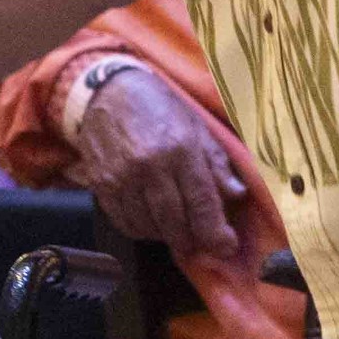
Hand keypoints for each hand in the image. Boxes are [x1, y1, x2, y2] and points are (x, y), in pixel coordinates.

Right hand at [75, 66, 244, 259]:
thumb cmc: (158, 107)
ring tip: (177, 229)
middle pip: (175, 223)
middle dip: (193, 241)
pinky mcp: (101, 185)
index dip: (216, 232)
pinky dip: (142, 229)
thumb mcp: (196, 127)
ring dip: (167, 236)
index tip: (226, 247)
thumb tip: (236, 195)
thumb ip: (217, 163)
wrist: (108, 91)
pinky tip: (152, 221)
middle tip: (202, 244)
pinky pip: (125, 222)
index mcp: (180, 149)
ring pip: (149, 227)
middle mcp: (150, 167)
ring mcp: (122, 178)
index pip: (202, 203)